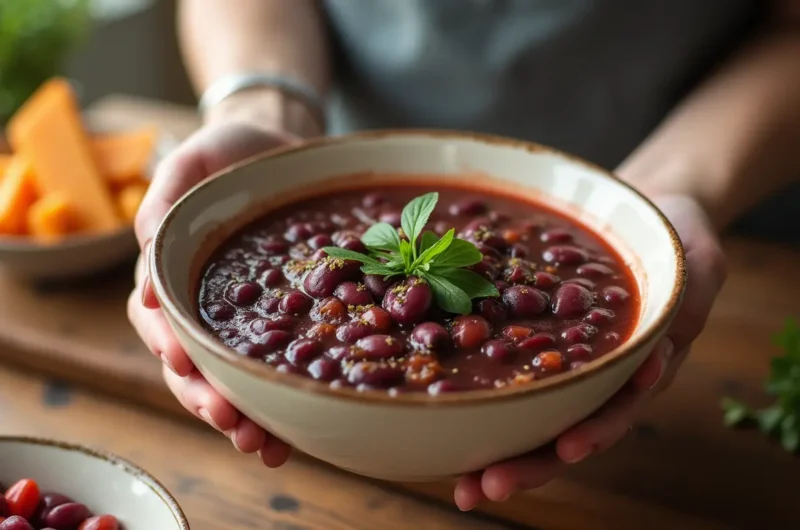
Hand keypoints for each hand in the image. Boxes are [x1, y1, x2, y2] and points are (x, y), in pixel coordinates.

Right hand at [128, 120, 298, 465]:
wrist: (275, 150)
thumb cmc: (225, 154)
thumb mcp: (191, 162)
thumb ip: (162, 202)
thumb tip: (144, 269)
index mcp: (169, 272)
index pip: (158, 318)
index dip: (168, 343)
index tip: (184, 362)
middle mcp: (198, 306)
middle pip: (190, 365)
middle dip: (206, 399)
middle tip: (234, 425)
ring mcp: (237, 321)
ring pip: (227, 380)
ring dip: (241, 417)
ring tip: (263, 447)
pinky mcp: (277, 325)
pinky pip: (270, 370)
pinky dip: (276, 406)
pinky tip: (291, 438)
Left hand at [453, 194, 727, 509]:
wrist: (646, 215)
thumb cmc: (676, 240)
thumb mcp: (695, 264)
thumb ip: (687, 303)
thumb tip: (655, 358)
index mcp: (640, 364)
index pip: (616, 410)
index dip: (593, 434)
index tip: (567, 451)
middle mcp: (598, 373)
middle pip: (564, 427)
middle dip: (528, 462)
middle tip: (484, 489)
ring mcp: (564, 358)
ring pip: (531, 411)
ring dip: (497, 446)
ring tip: (460, 480)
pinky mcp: (533, 334)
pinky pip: (507, 366)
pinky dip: (482, 393)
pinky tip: (447, 412)